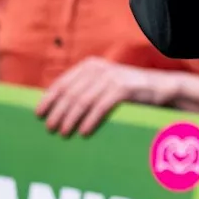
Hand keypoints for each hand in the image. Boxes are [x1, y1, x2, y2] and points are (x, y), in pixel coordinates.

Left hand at [35, 57, 180, 136]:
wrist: (160, 87)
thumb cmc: (127, 92)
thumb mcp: (104, 85)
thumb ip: (85, 90)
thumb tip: (57, 109)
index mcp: (89, 66)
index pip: (62, 82)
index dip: (48, 99)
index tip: (38, 114)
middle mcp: (98, 68)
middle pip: (70, 93)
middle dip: (57, 112)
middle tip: (50, 129)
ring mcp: (111, 77)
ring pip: (82, 100)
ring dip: (71, 119)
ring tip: (63, 133)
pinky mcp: (124, 88)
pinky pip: (101, 106)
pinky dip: (90, 120)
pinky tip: (83, 132)